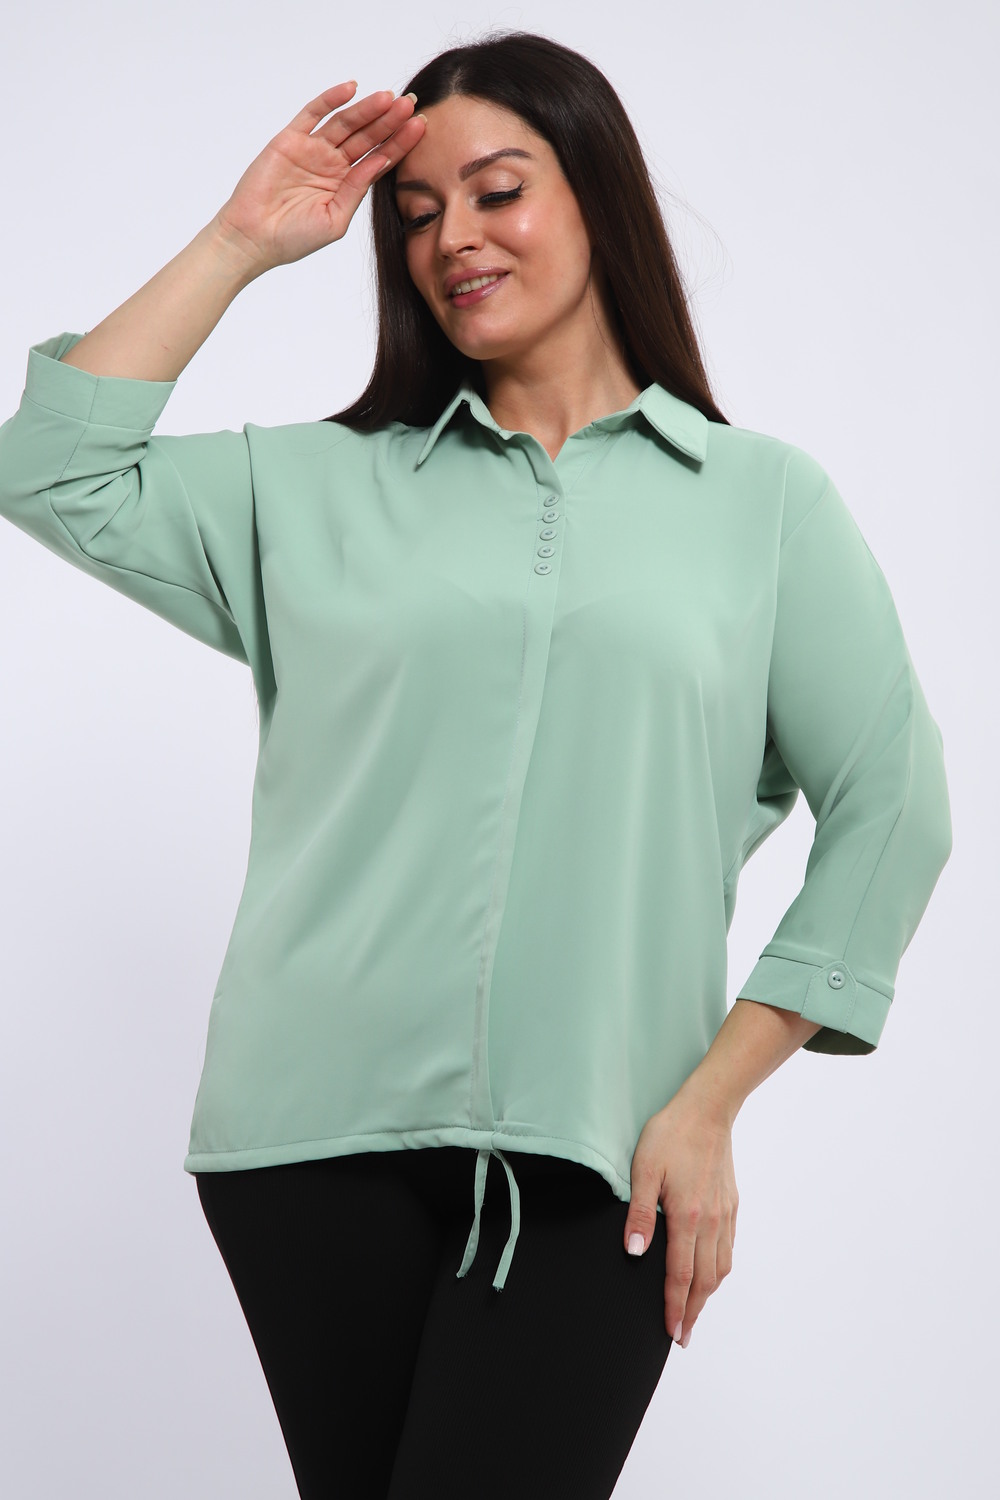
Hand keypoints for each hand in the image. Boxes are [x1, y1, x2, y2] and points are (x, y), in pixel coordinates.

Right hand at [211, 80, 425, 277]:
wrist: (254, 239)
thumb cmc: (293, 239)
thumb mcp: (335, 219)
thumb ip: (357, 190)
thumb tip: (380, 161)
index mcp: (346, 185)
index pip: (379, 158)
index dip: (400, 143)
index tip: (421, 127)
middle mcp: (332, 164)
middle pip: (367, 136)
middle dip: (389, 121)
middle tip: (410, 104)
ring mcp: (312, 150)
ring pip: (345, 123)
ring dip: (367, 109)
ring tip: (389, 97)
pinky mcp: (290, 139)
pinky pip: (313, 113)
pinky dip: (331, 99)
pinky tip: (351, 89)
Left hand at [623, 1088, 738, 1346]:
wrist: (708, 1108)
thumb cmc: (671, 1134)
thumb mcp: (644, 1168)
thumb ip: (640, 1213)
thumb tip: (634, 1253)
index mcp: (687, 1217)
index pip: (680, 1275)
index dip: (674, 1308)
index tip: (671, 1333)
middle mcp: (711, 1222)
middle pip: (705, 1281)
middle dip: (692, 1311)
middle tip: (682, 1336)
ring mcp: (725, 1214)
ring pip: (720, 1268)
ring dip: (707, 1295)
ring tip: (693, 1311)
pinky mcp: (732, 1204)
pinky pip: (728, 1248)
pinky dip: (720, 1270)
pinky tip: (711, 1273)